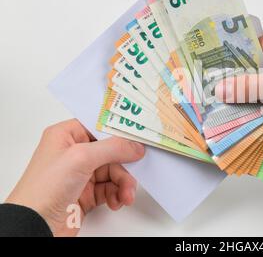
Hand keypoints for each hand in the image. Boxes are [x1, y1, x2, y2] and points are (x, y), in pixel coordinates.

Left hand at [5, 119, 144, 236]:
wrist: (34, 226)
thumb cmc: (43, 189)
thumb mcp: (80, 158)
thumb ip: (112, 148)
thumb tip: (134, 146)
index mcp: (66, 136)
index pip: (99, 126)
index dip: (119, 131)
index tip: (138, 137)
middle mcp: (73, 153)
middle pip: (111, 151)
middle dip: (125, 165)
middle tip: (134, 172)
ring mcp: (81, 174)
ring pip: (114, 172)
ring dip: (123, 183)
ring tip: (125, 195)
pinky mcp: (87, 193)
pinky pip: (112, 189)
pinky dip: (118, 194)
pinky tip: (117, 201)